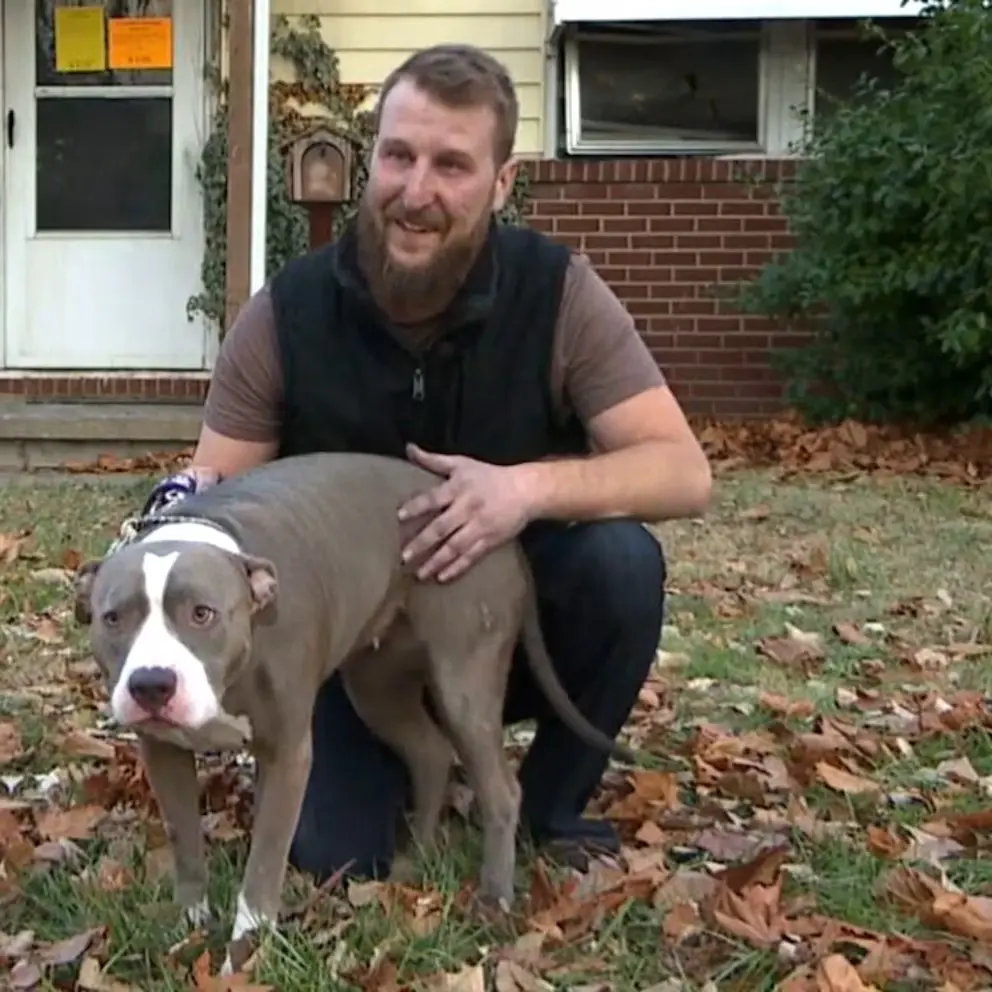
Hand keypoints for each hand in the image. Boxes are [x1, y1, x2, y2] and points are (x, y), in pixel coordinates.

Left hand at [397, 443, 538, 581]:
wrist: (525, 490)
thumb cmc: (488, 476)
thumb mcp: (461, 464)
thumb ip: (433, 460)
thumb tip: (408, 448)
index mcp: (458, 488)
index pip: (434, 498)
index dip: (417, 506)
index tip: (399, 516)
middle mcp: (468, 508)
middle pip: (442, 527)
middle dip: (422, 543)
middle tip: (404, 557)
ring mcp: (480, 527)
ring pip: (455, 547)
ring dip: (436, 561)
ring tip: (419, 574)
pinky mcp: (490, 541)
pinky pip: (471, 557)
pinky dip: (456, 568)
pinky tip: (441, 577)